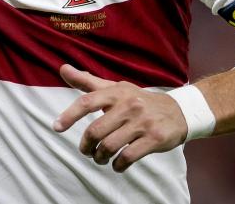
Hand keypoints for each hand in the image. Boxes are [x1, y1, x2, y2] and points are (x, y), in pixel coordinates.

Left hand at [52, 64, 187, 172]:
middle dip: (86, 145)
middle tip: (86, 151)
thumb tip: (62, 69)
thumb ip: (87, 81)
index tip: (56, 127)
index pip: (87, 102)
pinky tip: (116, 165)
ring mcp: (142, 122)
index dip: (69, 115)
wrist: (178, 111)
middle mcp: (129, 105)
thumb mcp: (115, 88)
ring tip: (100, 158)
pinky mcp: (155, 139)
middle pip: (96, 130)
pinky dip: (117, 165)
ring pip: (110, 146)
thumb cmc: (138, 100)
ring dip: (100, 157)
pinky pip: (128, 157)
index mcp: (116, 92)